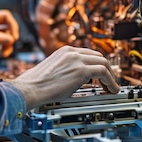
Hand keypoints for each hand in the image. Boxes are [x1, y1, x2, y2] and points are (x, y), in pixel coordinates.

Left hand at [0, 10, 18, 59]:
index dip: (12, 24)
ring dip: (8, 44)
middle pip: (8, 26)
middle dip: (11, 36)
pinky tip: (2, 54)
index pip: (6, 16)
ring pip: (6, 36)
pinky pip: (1, 43)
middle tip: (9, 45)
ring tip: (5, 53)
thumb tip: (10, 39)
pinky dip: (4, 48)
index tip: (13, 36)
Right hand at [6, 45, 120, 109]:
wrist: (30, 88)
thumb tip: (76, 80)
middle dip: (106, 68)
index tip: (100, 73)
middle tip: (109, 80)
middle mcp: (71, 52)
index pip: (87, 53)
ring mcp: (77, 60)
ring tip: (112, 87)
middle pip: (98, 56)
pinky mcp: (81, 70)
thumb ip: (66, 70)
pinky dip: (110, 81)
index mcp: (64, 51)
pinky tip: (111, 89)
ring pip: (103, 62)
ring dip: (110, 76)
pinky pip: (103, 72)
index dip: (96, 64)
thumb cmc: (36, 84)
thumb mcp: (53, 71)